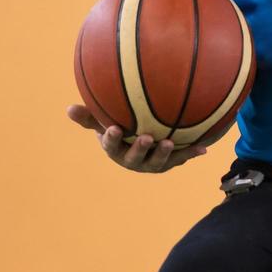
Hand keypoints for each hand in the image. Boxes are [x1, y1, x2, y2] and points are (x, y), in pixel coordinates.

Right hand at [66, 104, 209, 173]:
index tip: (113, 128)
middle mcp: (132, 159)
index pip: (111, 145)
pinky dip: (191, 153)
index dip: (111, 139)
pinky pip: (181, 158)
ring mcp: (151, 163)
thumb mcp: (103, 121)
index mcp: (115, 149)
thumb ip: (89, 117)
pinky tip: (203, 148)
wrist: (141, 142)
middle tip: (146, 138)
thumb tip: (68, 108)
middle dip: (140, 149)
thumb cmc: (119, 128)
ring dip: (164, 153)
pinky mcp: (169, 162)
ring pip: (157, 162)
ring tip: (168, 142)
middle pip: (134, 157)